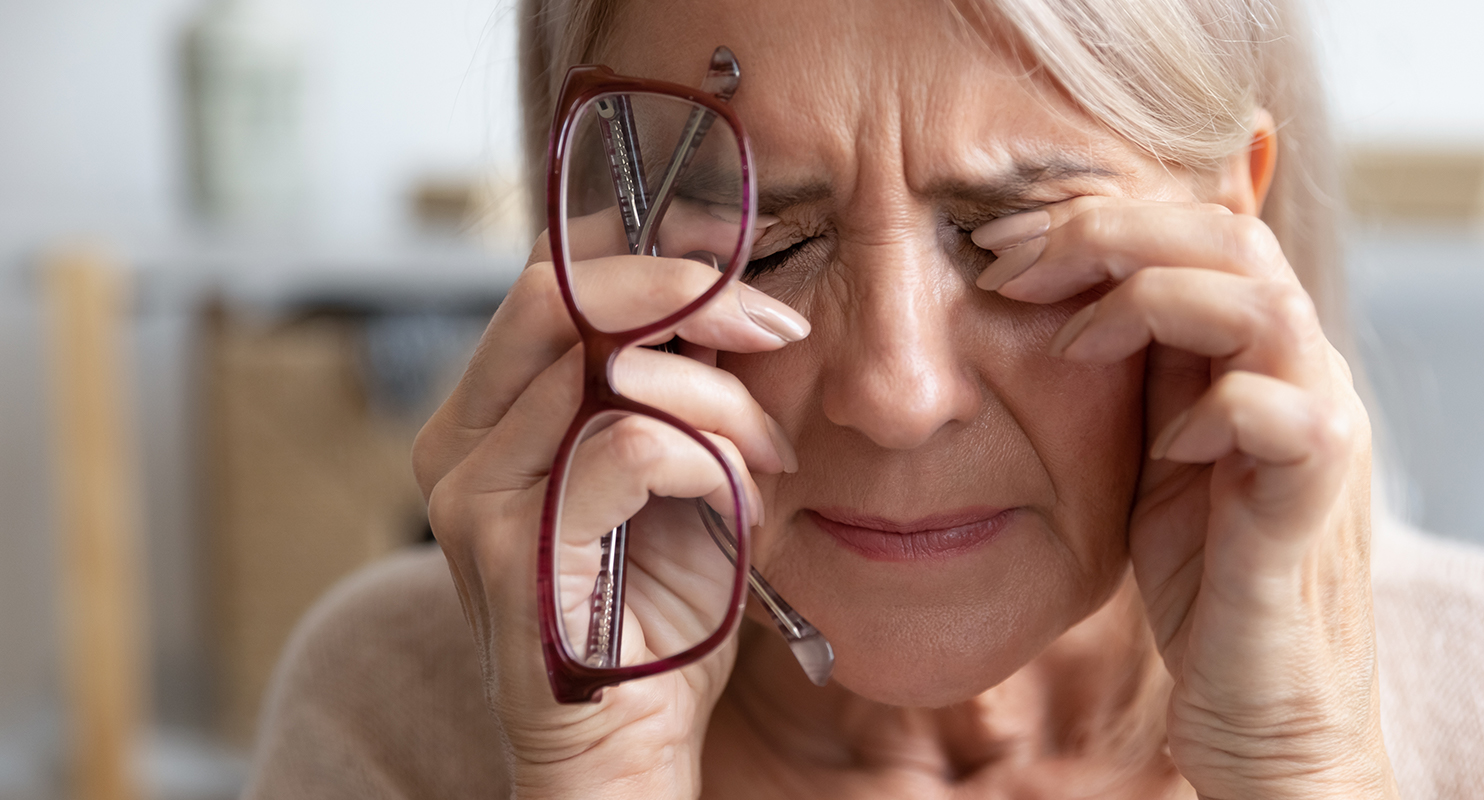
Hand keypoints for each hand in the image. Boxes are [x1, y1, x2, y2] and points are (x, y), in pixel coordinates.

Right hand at [413, 231, 807, 799]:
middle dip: (688, 294)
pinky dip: (710, 460)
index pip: (552, 280)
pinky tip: (739, 503)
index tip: (744, 282)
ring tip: (767, 458)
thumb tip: (731, 294)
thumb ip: (677, 386)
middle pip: (558, 292)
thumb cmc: (655, 611)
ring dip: (722, 402)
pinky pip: (632, 446)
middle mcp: (459, 443)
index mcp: (490, 415)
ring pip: (610, 369)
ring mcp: (473, 495)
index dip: (651, 258)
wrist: (627, 748)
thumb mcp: (676, 471)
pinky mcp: (511, 548)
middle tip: (774, 330)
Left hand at [975, 198, 1393, 799]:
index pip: (1200, 226)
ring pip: (1260, 301)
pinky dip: (1215, 410)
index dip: (1099, 217)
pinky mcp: (1316, 498)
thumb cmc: (1206, 577)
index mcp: (1263, 350)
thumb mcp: (1154, 448)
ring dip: (1147, 301)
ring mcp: (1323, 428)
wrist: (1266, 704)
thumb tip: (1060, 288)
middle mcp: (1306, 370)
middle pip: (1230, 235)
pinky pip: (1281, 415)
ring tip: (1068, 342)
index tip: (1001, 242)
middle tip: (1009, 263)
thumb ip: (1140, 367)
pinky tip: (1164, 446)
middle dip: (1106, 232)